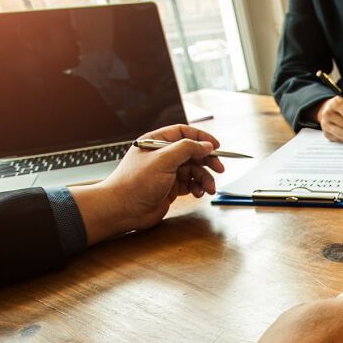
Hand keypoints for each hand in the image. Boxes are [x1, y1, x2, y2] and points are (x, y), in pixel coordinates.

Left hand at [71, 124, 224, 244]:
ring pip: (194, 170)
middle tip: (220, 168)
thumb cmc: (135, 183)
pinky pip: (191, 184)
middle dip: (207, 160)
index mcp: (156, 142)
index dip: (201, 138)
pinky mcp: (171, 188)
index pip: (184, 133)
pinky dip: (198, 188)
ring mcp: (167, 172)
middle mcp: (163, 156)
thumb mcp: (163, 160)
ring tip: (209, 188)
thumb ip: (187, 149)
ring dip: (205, 178)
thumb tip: (206, 145)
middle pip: (192, 152)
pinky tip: (199, 193)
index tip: (216, 146)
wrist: (122, 210)